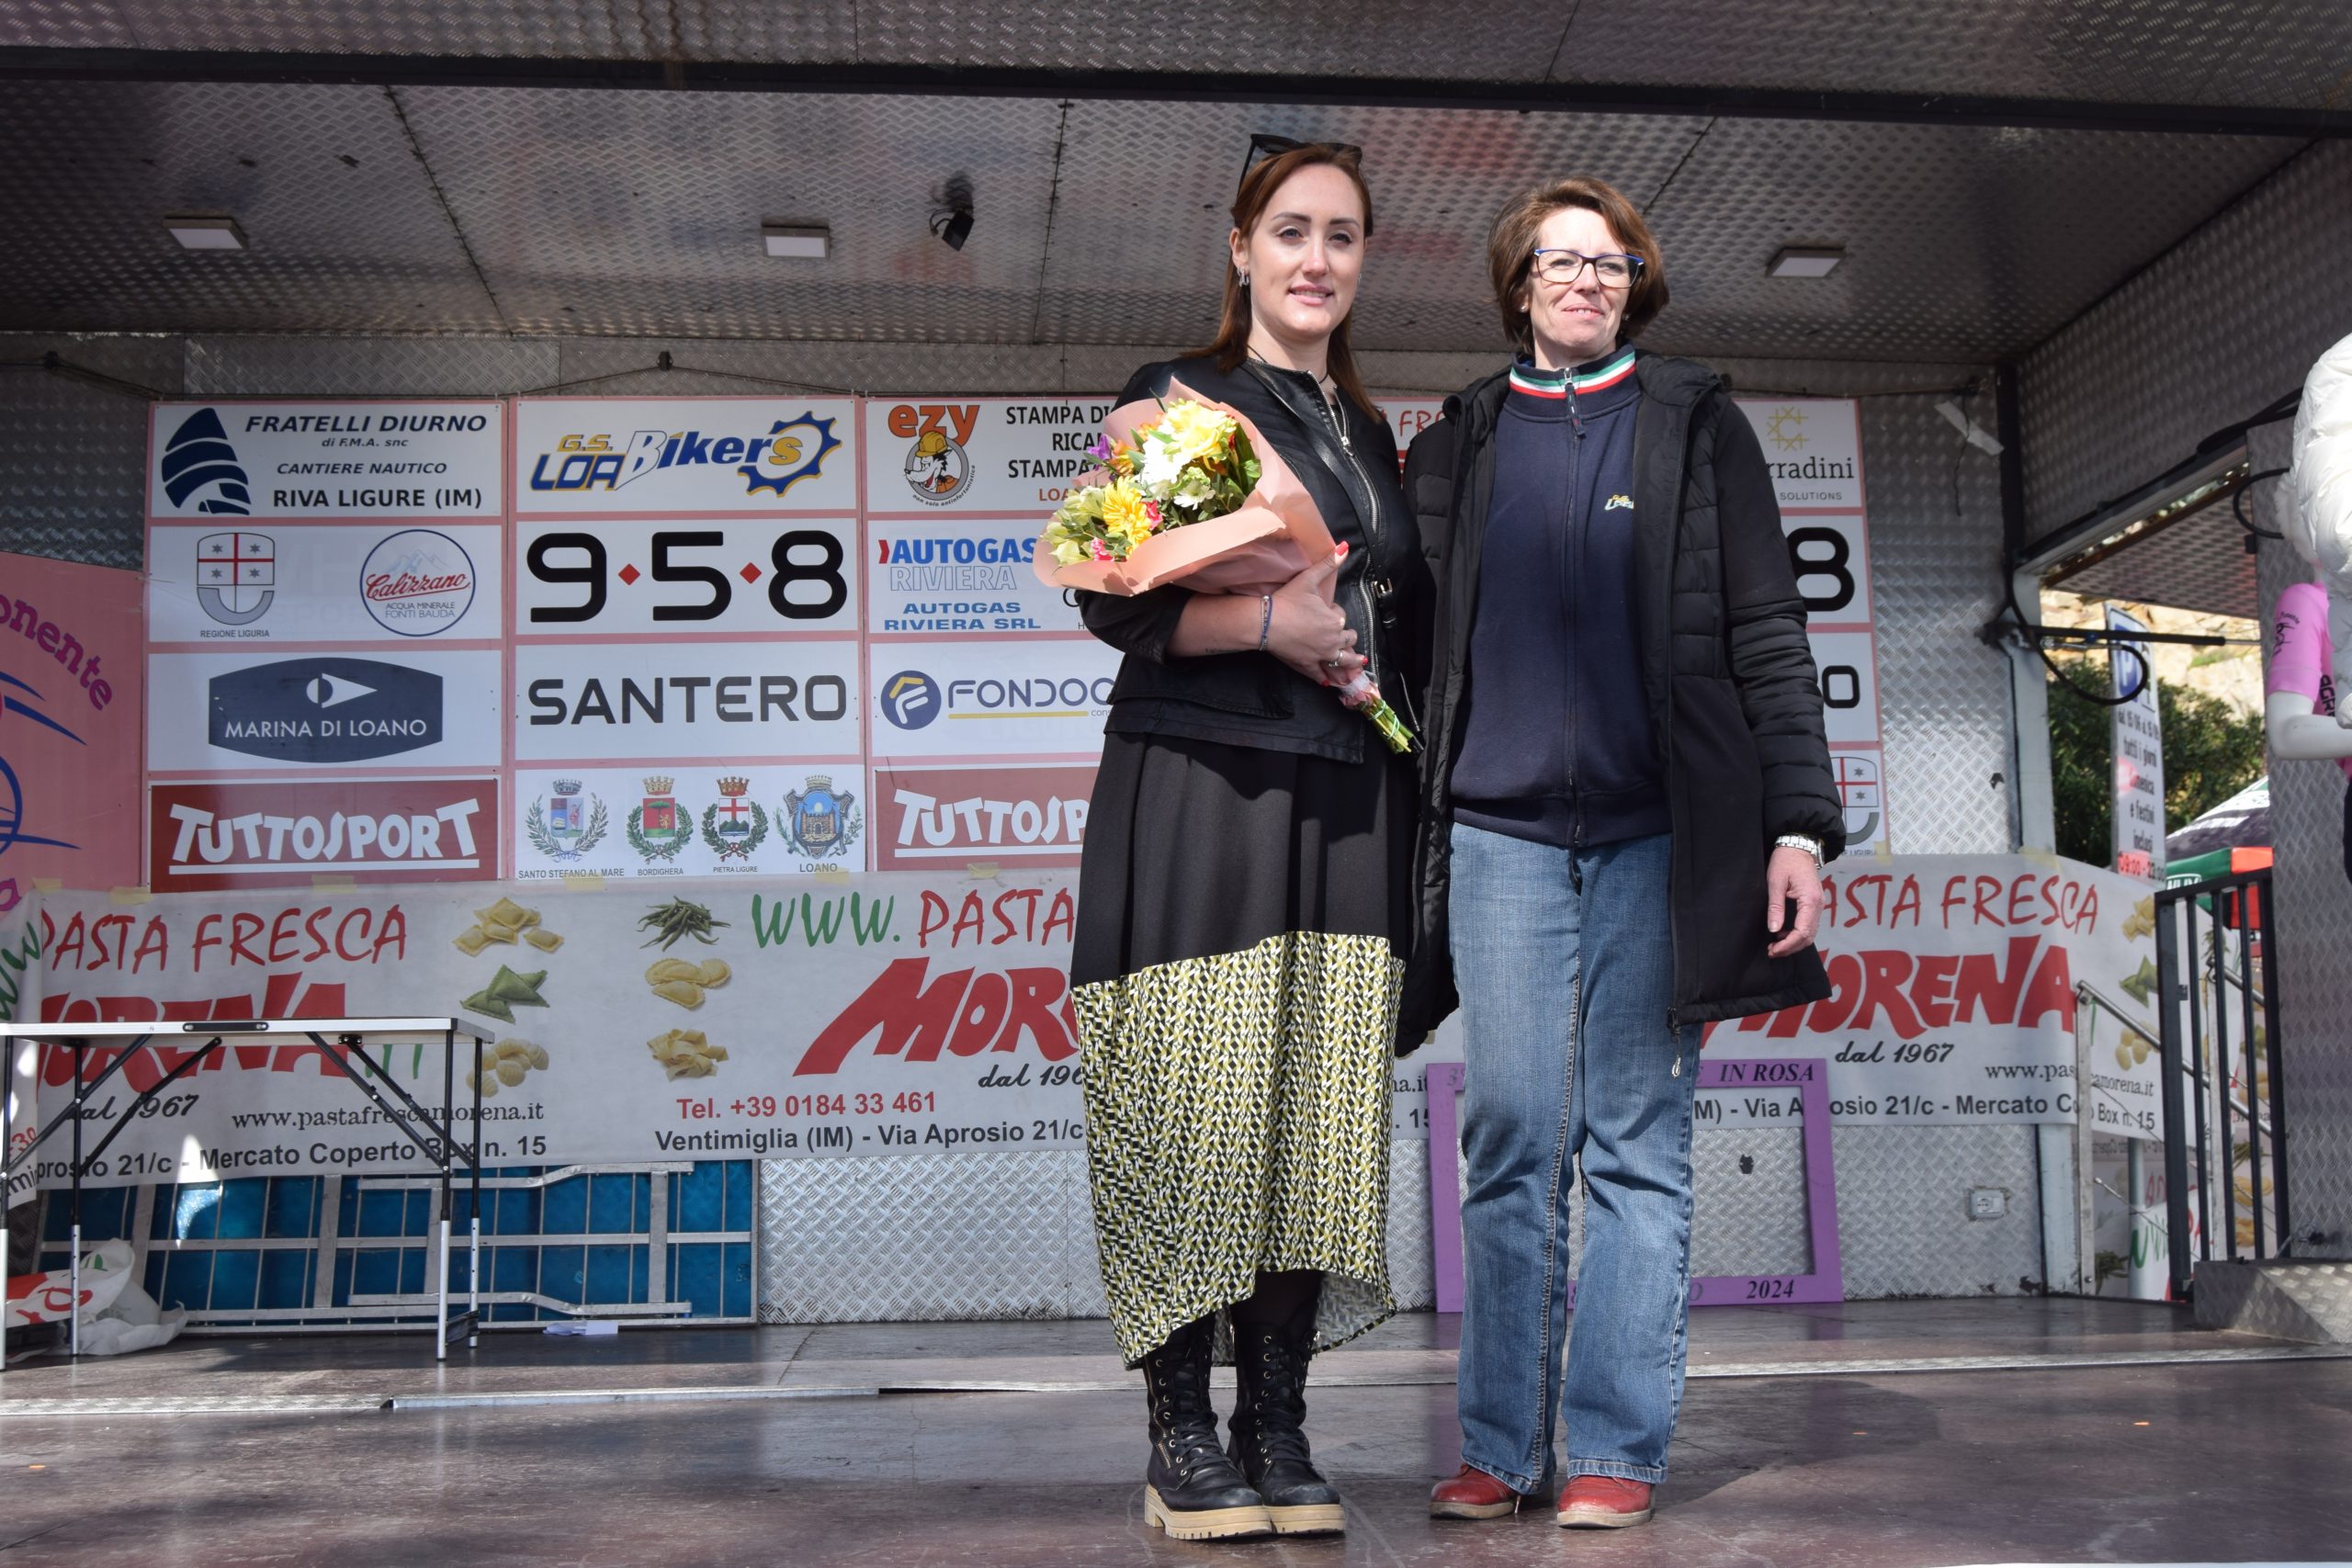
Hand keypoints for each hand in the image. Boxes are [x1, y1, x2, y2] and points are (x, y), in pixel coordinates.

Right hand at [1264, 552, 1362, 684]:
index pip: (1341, 617)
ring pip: (1341, 660)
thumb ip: (1328, 563)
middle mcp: (1331, 640)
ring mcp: (1320, 655)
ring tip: (1356, 662)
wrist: (1265, 622)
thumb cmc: (1286, 600)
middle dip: (1347, 636)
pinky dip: (1325, 677)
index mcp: (1334, 620)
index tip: (1325, 610)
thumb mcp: (1308, 579)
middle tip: (1343, 635)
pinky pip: (1319, 674)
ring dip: (1350, 661)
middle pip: (1347, 639)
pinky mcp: (1307, 665)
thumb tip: (1344, 547)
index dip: (1335, 613)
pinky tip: (1329, 682)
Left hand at [1765, 846, 1822, 957]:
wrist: (1797, 847)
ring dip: (1794, 942)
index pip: (1802, 932)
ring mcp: (1818, 905)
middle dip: (1791, 947)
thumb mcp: (1775, 883)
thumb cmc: (1785, 861)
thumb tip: (1774, 929)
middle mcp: (1818, 905)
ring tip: (1775, 946)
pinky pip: (1809, 925)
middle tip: (1772, 951)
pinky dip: (1797, 934)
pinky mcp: (1814, 904)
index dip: (1788, 945)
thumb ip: (1775, 907)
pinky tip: (1782, 934)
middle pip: (1808, 936)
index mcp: (1810, 900)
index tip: (1773, 949)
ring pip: (1810, 933)